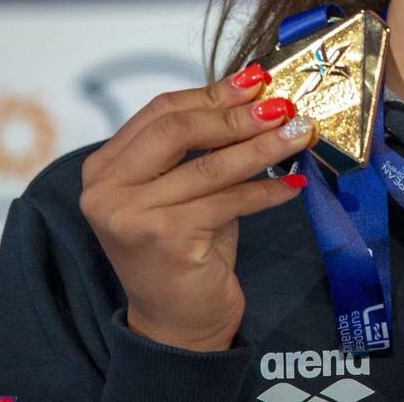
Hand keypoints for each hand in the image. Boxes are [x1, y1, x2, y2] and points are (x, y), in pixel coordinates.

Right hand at [79, 64, 316, 351]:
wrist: (176, 323)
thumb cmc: (184, 245)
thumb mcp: (186, 187)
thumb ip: (204, 144)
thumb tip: (257, 93)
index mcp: (105, 167)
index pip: (161, 111)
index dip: (212, 92)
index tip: (256, 79)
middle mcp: (106, 190)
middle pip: (178, 129)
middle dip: (236, 114)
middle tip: (281, 106)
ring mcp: (131, 216)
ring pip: (211, 166)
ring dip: (263, 147)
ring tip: (299, 133)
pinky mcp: (165, 240)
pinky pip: (229, 201)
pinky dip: (267, 191)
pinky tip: (293, 183)